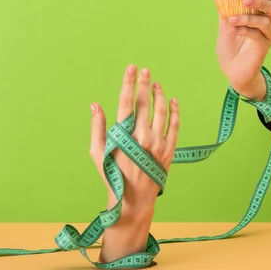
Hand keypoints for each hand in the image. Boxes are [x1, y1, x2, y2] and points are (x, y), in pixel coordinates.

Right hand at [88, 65, 179, 261]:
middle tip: (146, 71)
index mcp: (123, 136)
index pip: (126, 103)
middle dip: (145, 84)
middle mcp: (142, 138)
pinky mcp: (169, 151)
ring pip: (162, 112)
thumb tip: (95, 105)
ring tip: (157, 84)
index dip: (129, 83)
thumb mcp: (97, 153)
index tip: (132, 69)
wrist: (133, 200)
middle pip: (145, 104)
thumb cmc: (112, 175)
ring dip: (159, 95)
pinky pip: (175, 126)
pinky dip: (175, 112)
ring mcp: (158, 144)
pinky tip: (173, 100)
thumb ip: (97, 128)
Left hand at [215, 0, 270, 99]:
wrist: (231, 71)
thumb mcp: (225, 26)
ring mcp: (266, 37)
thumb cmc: (230, 49)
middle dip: (260, 1)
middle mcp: (267, 26)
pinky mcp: (263, 48)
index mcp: (260, 17)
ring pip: (266, 22)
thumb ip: (225, 10)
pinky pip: (258, 35)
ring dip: (248, 17)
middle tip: (245, 0)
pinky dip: (245, 30)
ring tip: (232, 19)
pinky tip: (234, 30)